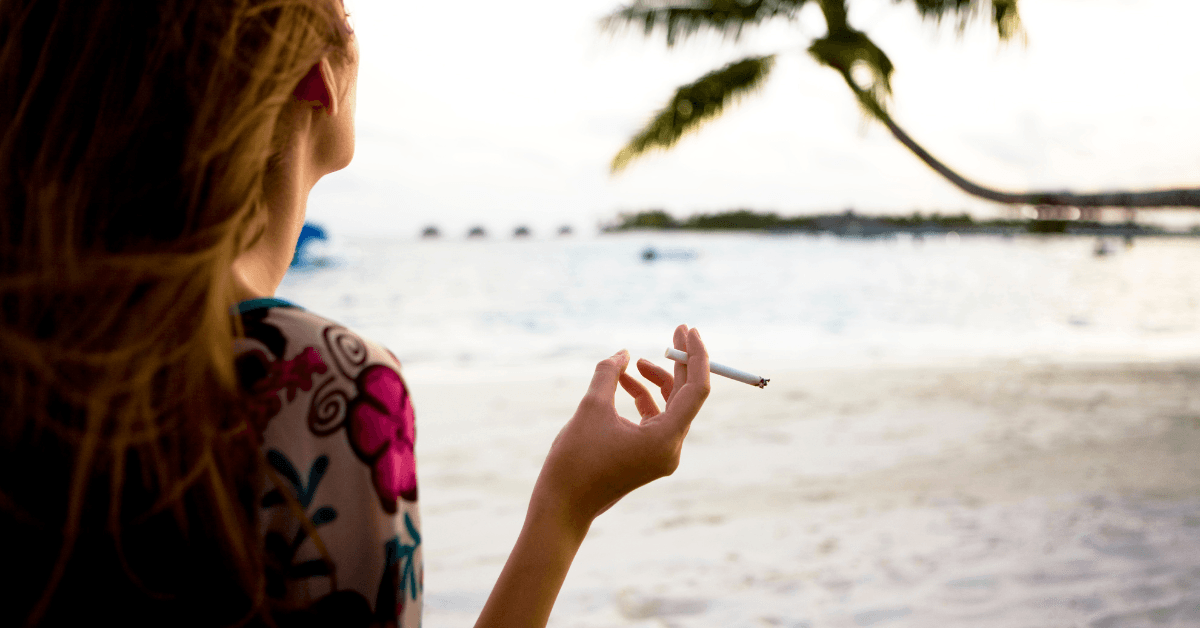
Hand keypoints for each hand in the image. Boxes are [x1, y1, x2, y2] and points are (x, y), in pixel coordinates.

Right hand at [530, 325, 710, 531]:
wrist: (562, 506)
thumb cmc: (574, 461)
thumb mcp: (590, 407)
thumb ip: (610, 374)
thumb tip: (624, 353)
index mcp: (665, 439)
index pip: (696, 390)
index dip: (695, 356)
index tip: (687, 330)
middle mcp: (670, 448)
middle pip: (686, 396)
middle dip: (679, 363)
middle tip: (675, 330)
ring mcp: (660, 454)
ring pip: (669, 406)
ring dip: (654, 380)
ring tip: (629, 364)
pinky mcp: (647, 456)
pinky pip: (654, 419)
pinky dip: (642, 398)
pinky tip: (621, 382)